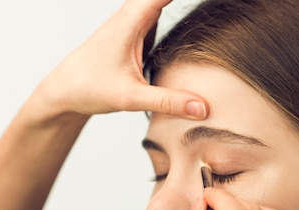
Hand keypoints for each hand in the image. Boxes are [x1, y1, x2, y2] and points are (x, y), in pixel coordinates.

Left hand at [31, 0, 208, 120]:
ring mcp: (135, 20)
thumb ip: (168, 101)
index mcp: (133, 18)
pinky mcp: (136, 31)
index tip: (225, 1)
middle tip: (234, 4)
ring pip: (164, 0)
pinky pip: (160, 10)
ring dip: (185, 4)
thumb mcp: (130, 97)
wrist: (64, 89)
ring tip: (219, 9)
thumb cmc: (88, 87)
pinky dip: (176, 8)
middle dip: (195, 1)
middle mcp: (133, 12)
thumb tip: (203, 108)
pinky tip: (197, 18)